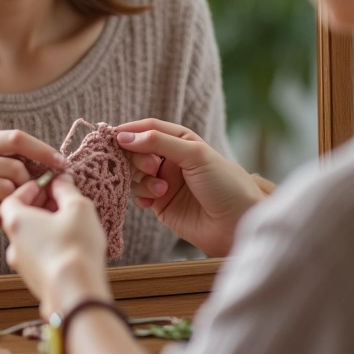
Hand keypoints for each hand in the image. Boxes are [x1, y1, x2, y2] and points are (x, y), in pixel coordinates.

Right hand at [0, 130, 64, 253]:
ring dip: (17, 204)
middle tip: (38, 200)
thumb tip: (53, 165)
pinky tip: (0, 221)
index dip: (42, 150)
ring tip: (17, 211)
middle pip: (14, 167)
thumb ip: (8, 161)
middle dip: (31, 185)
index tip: (62, 163)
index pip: (15, 138)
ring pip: (5, 190)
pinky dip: (2, 219)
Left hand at [0, 175, 111, 319]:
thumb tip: (62, 181)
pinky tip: (69, 244)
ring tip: (67, 222)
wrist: (76, 292)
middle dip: (39, 206)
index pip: (10, 199)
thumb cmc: (74, 245)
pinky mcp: (35, 282)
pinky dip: (49, 246)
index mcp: (17, 222)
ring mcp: (23, 266)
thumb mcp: (77, 207)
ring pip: (30, 240)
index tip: (45, 185)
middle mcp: (14, 245)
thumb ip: (66, 190)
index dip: (28, 189)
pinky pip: (39, 257)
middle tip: (59, 200)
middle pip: (19, 219)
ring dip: (44, 227)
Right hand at [116, 118, 268, 256]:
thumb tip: (124, 136)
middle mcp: (171, 160)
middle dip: (138, 158)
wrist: (238, 224)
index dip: (131, 131)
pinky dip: (140, 197)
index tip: (114, 136)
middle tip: (152, 167)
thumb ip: (158, 142)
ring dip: (143, 180)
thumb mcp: (195, 154)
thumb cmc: (225, 184)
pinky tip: (151, 202)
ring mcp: (165, 182)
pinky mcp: (161, 204)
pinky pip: (139, 195)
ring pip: (135, 174)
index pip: (149, 128)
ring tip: (161, 190)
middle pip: (137, 151)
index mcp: (181, 141)